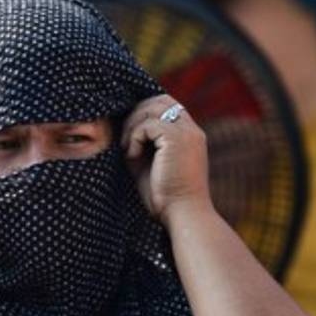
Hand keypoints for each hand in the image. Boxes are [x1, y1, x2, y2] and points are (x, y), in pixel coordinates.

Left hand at [122, 95, 211, 222]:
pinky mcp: (176, 138)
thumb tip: (123, 129)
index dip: (145, 113)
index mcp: (190, 136)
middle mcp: (192, 130)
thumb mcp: (151, 164)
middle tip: (125, 140)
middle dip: (136, 114)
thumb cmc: (166, 197)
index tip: (130, 135)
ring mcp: (186, 132)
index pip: (167, 106)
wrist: (182, 214)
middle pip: (159, 100)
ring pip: (151, 108)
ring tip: (128, 150)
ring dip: (133, 126)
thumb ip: (143, 143)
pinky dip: (134, 138)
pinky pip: (147, 124)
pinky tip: (133, 156)